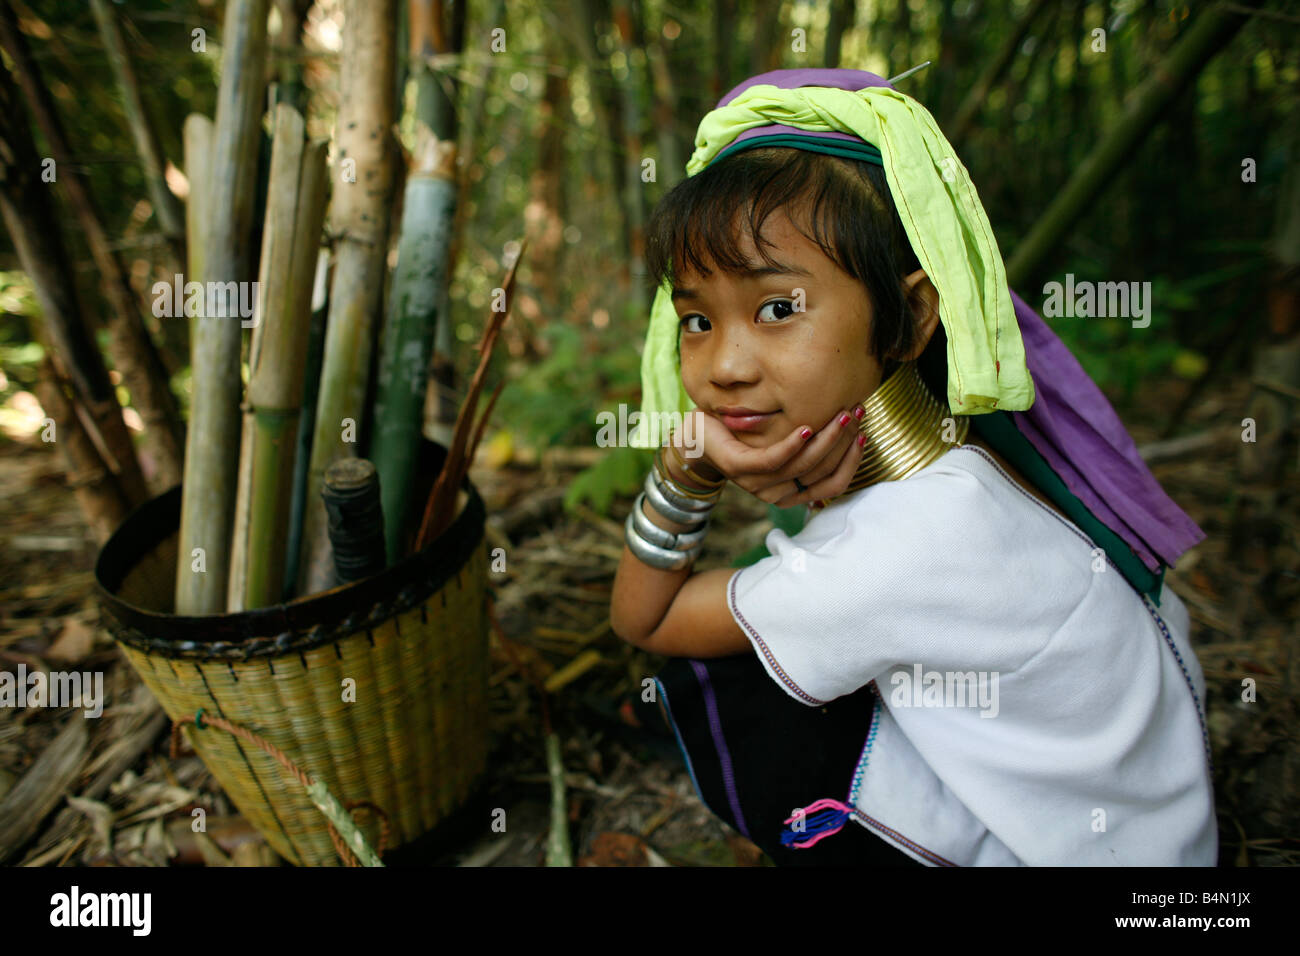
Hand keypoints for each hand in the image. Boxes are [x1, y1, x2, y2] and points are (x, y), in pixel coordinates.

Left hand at [674, 405, 865, 507]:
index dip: (852, 461)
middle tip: (856, 413)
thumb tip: (849, 425)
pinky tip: (807, 426)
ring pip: (802, 466)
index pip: (833, 485)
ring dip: (827, 438)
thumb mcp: (782, 440)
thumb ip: (808, 444)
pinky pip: (773, 460)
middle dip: (845, 442)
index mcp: (790, 491)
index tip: (864, 433)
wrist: (698, 434)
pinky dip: (792, 445)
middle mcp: (776, 493)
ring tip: (842, 414)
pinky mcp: (739, 467)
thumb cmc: (745, 435)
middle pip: (822, 473)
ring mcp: (756, 483)